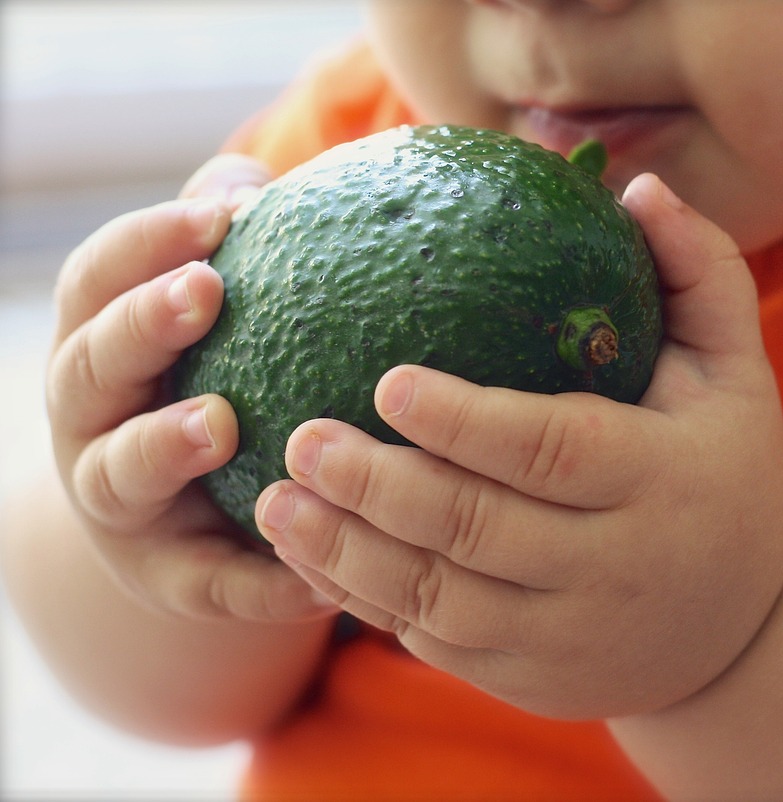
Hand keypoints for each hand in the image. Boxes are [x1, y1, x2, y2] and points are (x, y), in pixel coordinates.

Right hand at [46, 155, 334, 621]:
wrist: (184, 524)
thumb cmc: (208, 383)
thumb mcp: (206, 320)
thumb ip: (227, 251)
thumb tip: (263, 182)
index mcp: (99, 345)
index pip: (98, 281)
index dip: (144, 243)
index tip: (215, 215)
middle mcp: (90, 423)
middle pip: (90, 367)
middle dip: (139, 325)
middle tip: (205, 290)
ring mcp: (119, 506)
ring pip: (119, 474)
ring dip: (161, 444)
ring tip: (219, 424)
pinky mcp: (167, 578)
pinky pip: (208, 582)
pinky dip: (256, 578)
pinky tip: (316, 569)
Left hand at [256, 173, 782, 717]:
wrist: (746, 628)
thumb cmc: (728, 470)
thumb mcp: (738, 371)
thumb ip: (700, 272)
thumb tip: (637, 187)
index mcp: (662, 480)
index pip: (555, 450)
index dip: (468, 422)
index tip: (387, 383)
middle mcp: (615, 567)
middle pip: (480, 531)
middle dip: (380, 488)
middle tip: (301, 437)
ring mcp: (569, 635)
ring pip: (441, 601)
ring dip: (348, 555)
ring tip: (276, 502)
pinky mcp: (530, 678)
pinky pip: (436, 643)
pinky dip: (369, 603)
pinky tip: (313, 558)